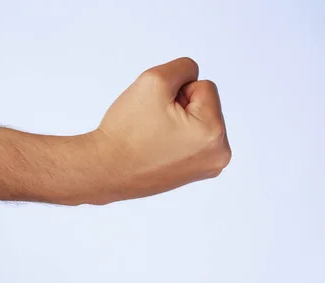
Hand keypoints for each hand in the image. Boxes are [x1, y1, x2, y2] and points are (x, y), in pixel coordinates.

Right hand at [88, 57, 231, 203]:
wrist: (105, 170)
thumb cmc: (127, 130)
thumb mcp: (155, 79)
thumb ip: (183, 67)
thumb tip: (193, 76)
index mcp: (214, 133)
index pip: (204, 86)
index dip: (177, 91)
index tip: (157, 112)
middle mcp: (219, 155)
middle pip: (205, 105)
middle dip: (180, 107)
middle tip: (153, 125)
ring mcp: (209, 167)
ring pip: (198, 121)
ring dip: (178, 121)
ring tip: (155, 137)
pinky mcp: (196, 172)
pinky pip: (192, 139)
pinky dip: (176, 136)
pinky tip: (157, 147)